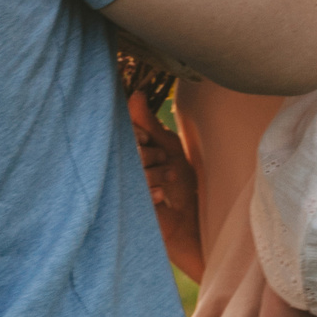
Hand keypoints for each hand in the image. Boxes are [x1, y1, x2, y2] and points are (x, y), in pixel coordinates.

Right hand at [128, 93, 204, 280]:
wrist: (193, 223)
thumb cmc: (182, 186)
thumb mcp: (169, 147)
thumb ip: (149, 122)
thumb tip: (135, 93)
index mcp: (129, 153)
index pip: (124, 133)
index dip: (139, 134)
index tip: (152, 142)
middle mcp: (122, 171)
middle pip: (127, 149)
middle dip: (151, 154)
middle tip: (166, 164)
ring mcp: (123, 192)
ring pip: (132, 169)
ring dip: (156, 173)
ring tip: (168, 182)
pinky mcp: (128, 211)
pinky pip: (134, 191)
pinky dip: (151, 192)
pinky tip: (162, 197)